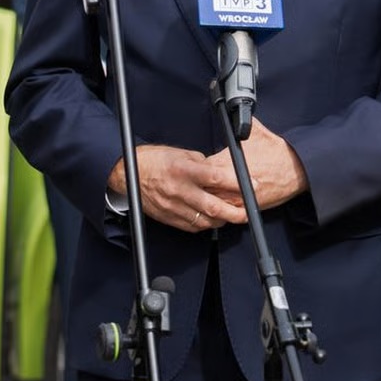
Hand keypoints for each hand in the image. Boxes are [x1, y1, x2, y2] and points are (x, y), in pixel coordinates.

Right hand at [107, 145, 246, 231]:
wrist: (128, 173)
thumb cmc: (154, 160)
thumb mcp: (181, 153)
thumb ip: (202, 164)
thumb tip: (220, 172)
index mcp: (184, 170)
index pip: (217, 178)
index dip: (237, 184)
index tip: (252, 185)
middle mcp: (179, 190)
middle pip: (214, 207)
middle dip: (235, 212)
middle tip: (247, 212)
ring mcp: (173, 206)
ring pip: (205, 221)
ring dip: (222, 220)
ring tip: (232, 215)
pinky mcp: (168, 217)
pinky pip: (192, 227)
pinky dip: (206, 225)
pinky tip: (212, 220)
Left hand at [201, 119, 308, 211]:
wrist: (296, 169)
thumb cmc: (278, 152)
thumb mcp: (257, 131)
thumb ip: (239, 124)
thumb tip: (232, 114)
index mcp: (227, 163)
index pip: (200, 168)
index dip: (197, 168)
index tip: (199, 167)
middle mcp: (229, 183)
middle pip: (202, 188)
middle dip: (200, 185)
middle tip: (202, 181)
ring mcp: (237, 198)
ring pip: (212, 202)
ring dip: (210, 198)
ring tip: (211, 192)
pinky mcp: (245, 208)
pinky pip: (226, 213)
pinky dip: (223, 209)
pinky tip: (224, 201)